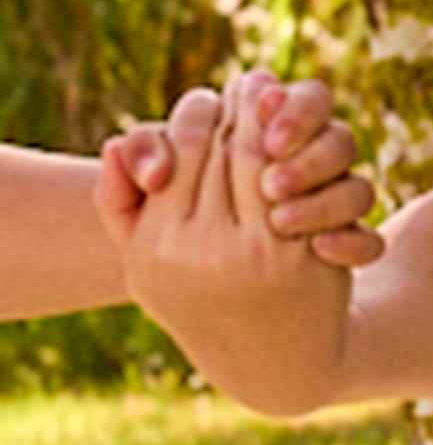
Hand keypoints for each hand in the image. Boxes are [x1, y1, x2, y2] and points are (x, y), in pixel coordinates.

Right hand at [112, 76, 351, 415]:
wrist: (268, 361)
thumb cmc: (197, 295)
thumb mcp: (143, 258)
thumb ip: (118, 198)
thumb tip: (116, 140)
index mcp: (157, 244)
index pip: (180, 150)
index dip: (200, 113)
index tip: (214, 99)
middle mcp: (202, 250)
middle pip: (227, 148)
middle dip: (244, 108)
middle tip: (255, 83)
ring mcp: (255, 254)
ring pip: (266, 160)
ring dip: (276, 123)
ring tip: (278, 101)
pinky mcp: (300, 256)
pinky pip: (302, 188)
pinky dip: (305, 158)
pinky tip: (304, 143)